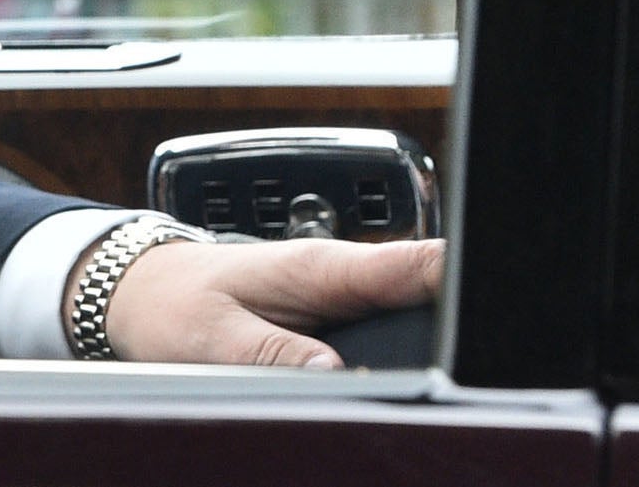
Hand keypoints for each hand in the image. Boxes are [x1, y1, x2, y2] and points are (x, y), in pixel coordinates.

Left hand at [98, 236, 443, 367]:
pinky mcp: (343, 322)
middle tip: (464, 367)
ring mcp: (349, 299)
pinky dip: (407, 352)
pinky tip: (415, 376)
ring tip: (447, 377)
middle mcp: (345, 278)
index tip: (491, 309)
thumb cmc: (177, 303)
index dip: (463, 280)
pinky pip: (391, 332)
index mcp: (321, 267)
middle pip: (431, 294)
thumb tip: (333, 372)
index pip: (413, 262)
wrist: (147, 291)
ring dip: (433, 342)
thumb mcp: (215, 337)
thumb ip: (273, 354)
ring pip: (417, 318)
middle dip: (456, 326)